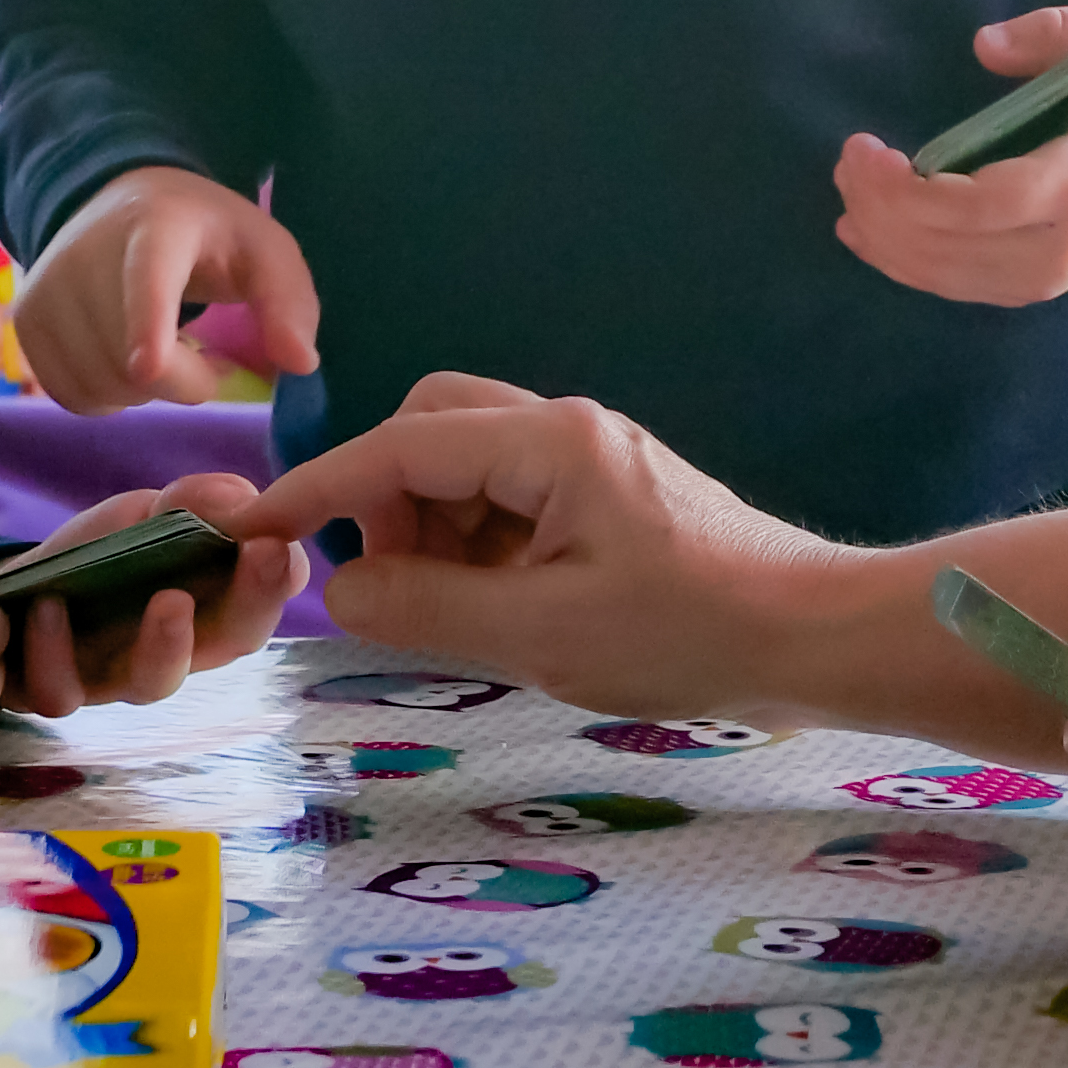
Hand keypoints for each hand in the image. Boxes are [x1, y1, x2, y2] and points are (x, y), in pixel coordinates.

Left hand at [0, 468, 305, 713]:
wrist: (17, 594)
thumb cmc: (101, 556)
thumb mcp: (146, 513)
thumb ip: (195, 501)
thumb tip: (241, 498)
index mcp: (211, 605)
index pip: (263, 597)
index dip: (280, 578)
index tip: (280, 543)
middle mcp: (177, 649)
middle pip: (230, 642)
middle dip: (253, 602)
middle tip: (264, 557)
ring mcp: (117, 676)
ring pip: (155, 683)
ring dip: (168, 646)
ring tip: (171, 601)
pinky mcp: (58, 690)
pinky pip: (63, 690)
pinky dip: (56, 651)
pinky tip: (50, 609)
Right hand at [17, 165, 317, 413]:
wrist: (117, 200)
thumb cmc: (206, 234)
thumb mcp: (264, 250)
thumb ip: (290, 302)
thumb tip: (300, 363)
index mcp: (157, 226)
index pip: (148, 278)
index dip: (147, 325)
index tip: (149, 367)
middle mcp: (86, 252)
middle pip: (134, 362)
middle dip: (184, 379)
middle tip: (206, 352)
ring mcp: (46, 286)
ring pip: (102, 386)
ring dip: (146, 390)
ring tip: (165, 348)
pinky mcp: (26, 320)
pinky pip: (71, 396)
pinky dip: (108, 395)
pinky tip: (125, 358)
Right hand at [232, 376, 856, 720]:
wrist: (812, 638)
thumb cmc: (688, 632)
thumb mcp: (544, 634)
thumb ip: (429, 608)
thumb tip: (338, 591)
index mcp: (548, 443)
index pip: (400, 444)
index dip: (320, 486)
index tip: (255, 528)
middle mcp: (563, 431)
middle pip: (431, 429)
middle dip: (386, 497)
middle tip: (390, 585)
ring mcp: (589, 463)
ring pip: (467, 467)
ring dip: (434, 529)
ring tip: (455, 612)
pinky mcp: (606, 500)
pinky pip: (509, 502)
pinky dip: (478, 547)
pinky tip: (499, 610)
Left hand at [835, 6, 1067, 305]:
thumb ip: (1055, 30)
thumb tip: (984, 46)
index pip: (980, 206)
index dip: (910, 190)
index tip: (868, 151)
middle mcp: (1057, 248)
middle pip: (948, 246)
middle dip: (881, 207)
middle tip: (849, 159)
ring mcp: (1042, 279)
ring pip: (942, 274)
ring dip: (882, 236)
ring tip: (849, 187)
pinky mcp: (1027, 289)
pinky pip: (952, 286)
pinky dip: (901, 263)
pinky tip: (864, 232)